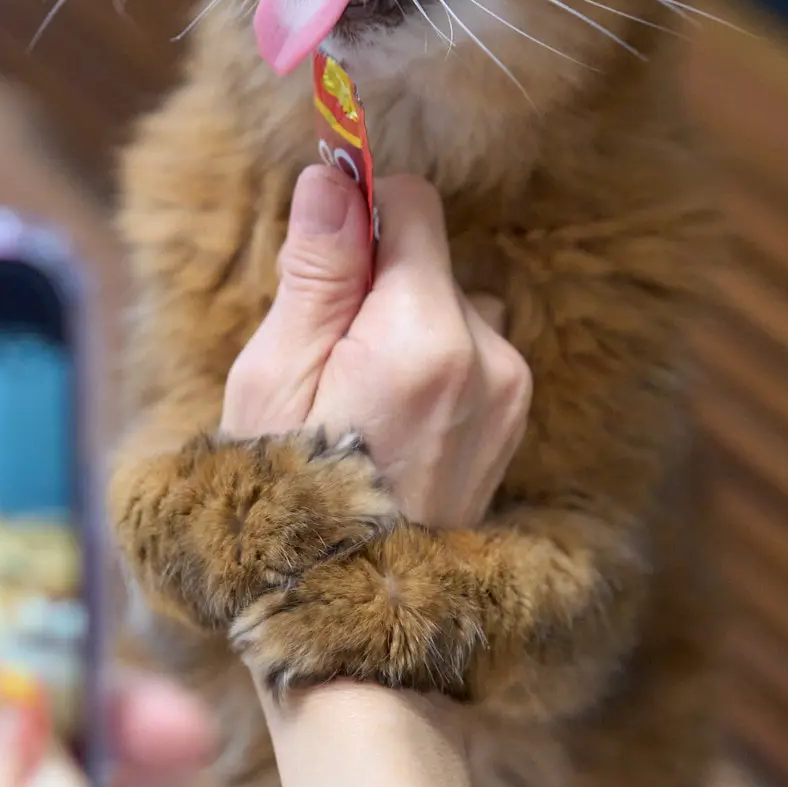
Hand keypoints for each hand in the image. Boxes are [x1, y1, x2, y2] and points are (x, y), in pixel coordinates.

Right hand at [222, 167, 530, 528]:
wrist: (345, 609)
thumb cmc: (289, 495)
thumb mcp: (275, 376)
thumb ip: (317, 270)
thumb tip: (332, 177)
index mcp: (425, 336)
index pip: (413, 206)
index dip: (359, 215)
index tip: (320, 254)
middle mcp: (488, 355)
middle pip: (431, 260)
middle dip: (377, 287)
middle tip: (325, 362)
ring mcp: (510, 394)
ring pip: (453, 308)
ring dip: (407, 330)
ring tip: (357, 403)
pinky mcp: (513, 424)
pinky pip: (473, 357)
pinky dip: (432, 370)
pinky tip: (389, 426)